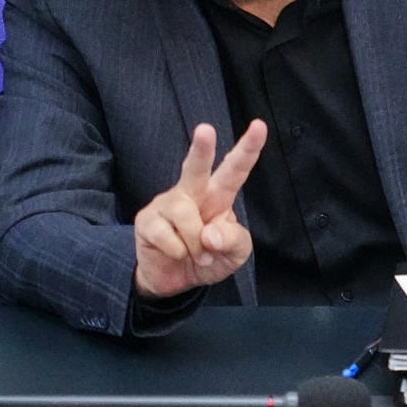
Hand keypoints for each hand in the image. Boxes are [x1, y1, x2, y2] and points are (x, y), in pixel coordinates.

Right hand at [133, 121, 266, 298]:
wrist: (175, 280)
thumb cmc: (210, 258)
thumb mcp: (235, 253)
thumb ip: (233, 240)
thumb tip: (210, 234)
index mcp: (218, 195)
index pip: (235, 170)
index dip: (248, 149)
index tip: (259, 126)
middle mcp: (191, 193)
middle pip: (195, 168)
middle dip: (201, 149)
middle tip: (205, 129)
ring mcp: (166, 205)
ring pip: (185, 215)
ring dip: (197, 244)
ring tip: (200, 256)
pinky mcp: (147, 221)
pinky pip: (168, 237)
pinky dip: (180, 252)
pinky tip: (178, 254)